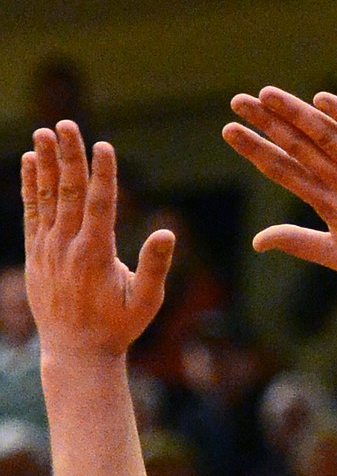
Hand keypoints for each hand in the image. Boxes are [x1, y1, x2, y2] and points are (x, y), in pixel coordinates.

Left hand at [22, 124, 173, 361]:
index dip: (102, 173)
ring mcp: (48, 248)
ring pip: (46, 197)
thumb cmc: (117, 327)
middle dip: (68, 156)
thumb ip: (154, 266)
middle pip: (68, 192)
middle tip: (67, 124)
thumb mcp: (146, 302)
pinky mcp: (35, 253)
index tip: (103, 145)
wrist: (76, 352)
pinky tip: (30, 161)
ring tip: (43, 132)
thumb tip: (168, 233)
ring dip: (45, 162)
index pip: (100, 204)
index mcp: (97, 255)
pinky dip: (30, 186)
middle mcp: (68, 247)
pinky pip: (31, 212)